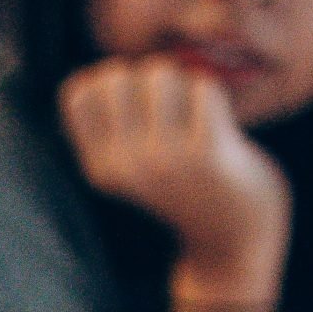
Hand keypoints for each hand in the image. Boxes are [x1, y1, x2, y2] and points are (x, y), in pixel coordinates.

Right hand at [59, 57, 289, 295]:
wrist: (235, 238)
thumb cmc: (187, 183)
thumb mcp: (132, 164)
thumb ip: (112, 125)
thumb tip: (106, 73)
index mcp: (99, 167)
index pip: (77, 92)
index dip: (108, 82)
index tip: (134, 102)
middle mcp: (124, 165)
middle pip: (118, 75)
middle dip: (147, 80)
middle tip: (170, 110)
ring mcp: (164, 160)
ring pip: (161, 73)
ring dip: (183, 85)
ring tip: (194, 118)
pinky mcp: (206, 155)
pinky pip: (203, 89)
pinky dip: (213, 99)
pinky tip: (219, 127)